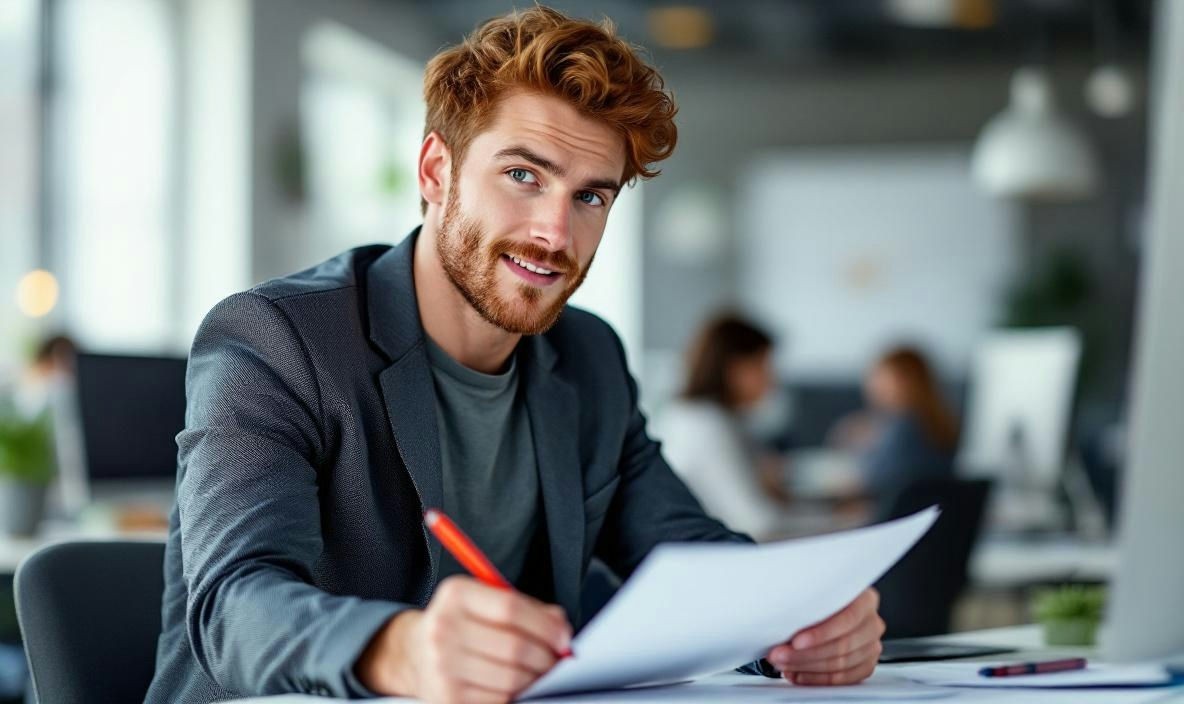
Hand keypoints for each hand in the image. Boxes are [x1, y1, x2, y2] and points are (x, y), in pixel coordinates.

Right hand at [355, 576, 571, 702]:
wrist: (414, 653)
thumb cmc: (461, 624)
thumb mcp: (485, 601)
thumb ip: (527, 609)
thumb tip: (561, 630)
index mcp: (456, 595)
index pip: (511, 608)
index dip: (546, 626)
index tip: (564, 638)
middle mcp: (443, 628)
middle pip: (514, 647)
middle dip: (546, 658)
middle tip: (557, 661)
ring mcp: (441, 666)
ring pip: (510, 679)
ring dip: (535, 681)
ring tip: (539, 675)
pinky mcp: (446, 698)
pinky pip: (498, 700)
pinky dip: (516, 696)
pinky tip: (518, 688)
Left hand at [765, 587, 884, 685]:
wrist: (826, 612)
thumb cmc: (818, 600)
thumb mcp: (814, 591)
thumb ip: (808, 602)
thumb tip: (784, 614)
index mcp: (864, 599)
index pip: (847, 618)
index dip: (821, 633)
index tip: (796, 641)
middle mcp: (871, 623)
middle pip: (842, 644)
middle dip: (806, 654)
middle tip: (781, 655)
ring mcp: (871, 646)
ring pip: (840, 663)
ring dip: (807, 667)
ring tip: (784, 663)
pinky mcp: (865, 665)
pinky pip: (843, 678)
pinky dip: (817, 678)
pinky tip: (798, 674)